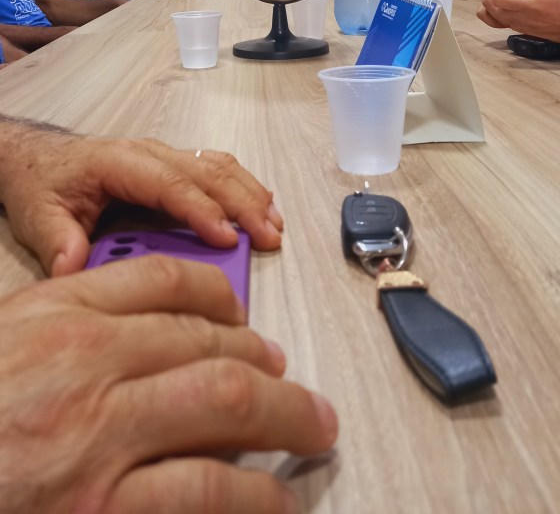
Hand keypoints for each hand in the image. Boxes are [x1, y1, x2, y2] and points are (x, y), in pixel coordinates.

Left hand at [0, 122, 283, 275]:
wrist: (36, 158)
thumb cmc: (43, 183)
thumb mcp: (38, 213)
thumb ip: (57, 240)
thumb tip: (73, 267)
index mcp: (118, 161)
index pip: (169, 183)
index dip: (201, 210)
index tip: (226, 238)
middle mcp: (147, 153)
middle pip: (205, 171)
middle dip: (242, 203)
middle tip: (268, 236)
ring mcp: (163, 156)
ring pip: (217, 165)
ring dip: (249, 193)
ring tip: (274, 225)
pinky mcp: (171, 166)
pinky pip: (214, 168)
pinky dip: (243, 186)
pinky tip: (262, 207)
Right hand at [0, 257, 337, 512]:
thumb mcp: (5, 343)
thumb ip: (63, 328)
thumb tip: (139, 338)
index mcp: (57, 314)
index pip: (164, 282)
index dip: (221, 298)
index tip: (245, 320)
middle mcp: (86, 363)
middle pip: (211, 342)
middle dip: (270, 365)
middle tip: (295, 385)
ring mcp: (98, 437)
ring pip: (228, 403)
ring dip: (288, 415)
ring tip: (315, 428)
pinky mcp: (101, 509)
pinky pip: (207, 491)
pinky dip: (256, 496)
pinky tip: (275, 502)